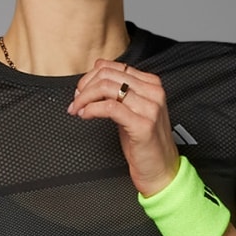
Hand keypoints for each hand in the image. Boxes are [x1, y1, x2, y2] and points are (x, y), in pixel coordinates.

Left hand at [70, 59, 178, 195]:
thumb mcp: (131, 111)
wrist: (161, 168)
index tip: (80, 92)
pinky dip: (92, 109)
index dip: (90, 78)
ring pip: (107, 88)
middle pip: (108, 76)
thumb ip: (117, 94)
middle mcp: (152, 92)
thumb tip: (93, 79)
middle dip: (84, 88)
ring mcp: (149, 107)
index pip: (114, 67)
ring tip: (78, 110)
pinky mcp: (143, 124)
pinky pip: (110, 107)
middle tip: (75, 103)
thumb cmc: (144, 143)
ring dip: (85, 99)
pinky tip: (86, 116)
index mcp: (150, 84)